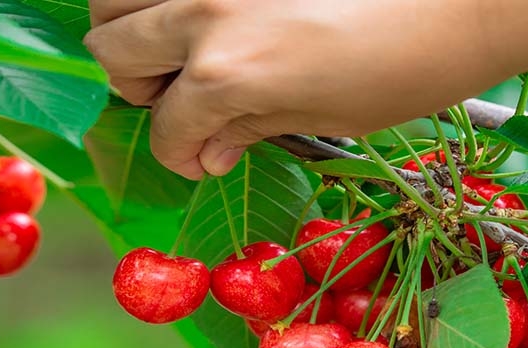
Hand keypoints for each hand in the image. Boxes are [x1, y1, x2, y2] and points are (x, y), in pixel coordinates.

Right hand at [86, 0, 527, 179]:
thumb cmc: (411, 63)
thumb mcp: (328, 115)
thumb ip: (250, 127)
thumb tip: (205, 152)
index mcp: (227, 74)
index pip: (165, 127)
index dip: (183, 153)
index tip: (203, 153)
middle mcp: (203, 11)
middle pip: (116, 51)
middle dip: (143, 84)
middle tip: (184, 92)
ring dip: (135, 24)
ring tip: (178, 39)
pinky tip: (207, 13)